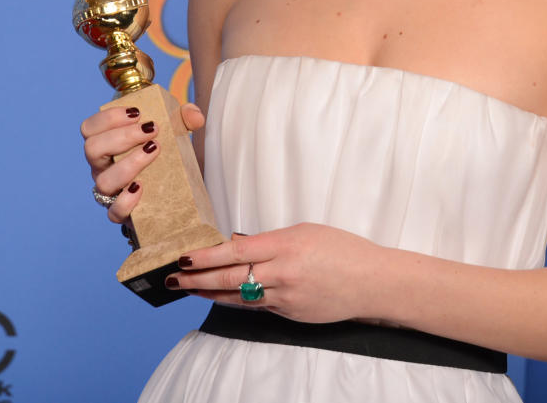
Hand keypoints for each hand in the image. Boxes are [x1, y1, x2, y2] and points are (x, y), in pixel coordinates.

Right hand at [80, 101, 204, 222]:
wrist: (172, 194)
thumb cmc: (164, 157)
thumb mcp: (174, 133)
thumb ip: (184, 118)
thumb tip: (195, 116)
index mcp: (106, 145)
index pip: (89, 128)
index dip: (108, 118)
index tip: (137, 113)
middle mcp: (102, 168)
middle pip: (92, 149)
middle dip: (122, 136)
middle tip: (152, 130)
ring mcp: (110, 192)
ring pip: (104, 181)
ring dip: (129, 163)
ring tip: (154, 151)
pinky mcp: (122, 213)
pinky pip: (115, 212)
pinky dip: (126, 200)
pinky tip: (141, 187)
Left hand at [169, 223, 382, 322]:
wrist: (372, 282)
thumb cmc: (342, 250)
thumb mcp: (305, 231)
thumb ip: (271, 240)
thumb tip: (239, 244)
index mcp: (286, 245)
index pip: (236, 250)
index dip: (207, 256)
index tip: (186, 257)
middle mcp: (282, 273)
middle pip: (230, 277)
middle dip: (197, 278)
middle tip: (174, 278)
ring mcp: (285, 297)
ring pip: (238, 296)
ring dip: (210, 293)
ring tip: (188, 289)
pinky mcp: (290, 314)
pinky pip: (257, 306)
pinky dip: (236, 300)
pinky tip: (220, 298)